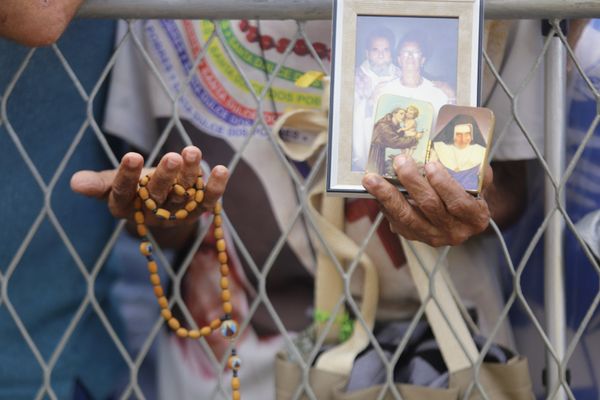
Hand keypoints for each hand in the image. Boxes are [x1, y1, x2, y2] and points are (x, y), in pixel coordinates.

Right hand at [70, 146, 228, 226]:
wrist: (157, 206)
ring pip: (184, 194)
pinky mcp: (198, 210)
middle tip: (172, 157)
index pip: (124, 192)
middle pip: (158, 195)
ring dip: (190, 174)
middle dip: (165, 176)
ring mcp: (177, 212)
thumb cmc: (130, 188)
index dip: (127, 176)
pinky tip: (222, 169)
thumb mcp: (111, 184)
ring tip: (193, 151)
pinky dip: (216, 186)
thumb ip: (97, 184)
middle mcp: (152, 212)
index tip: (132, 156)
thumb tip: (75, 183)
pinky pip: (208, 200)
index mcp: (126, 206)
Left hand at [362, 155, 491, 246]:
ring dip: (388, 196)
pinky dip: (385, 204)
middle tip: (400, 161)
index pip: (459, 203)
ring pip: (407, 217)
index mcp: (476, 217)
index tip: (430, 165)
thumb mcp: (478, 179)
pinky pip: (396, 221)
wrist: (460, 213)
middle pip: (430, 207)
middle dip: (412, 182)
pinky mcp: (414, 236)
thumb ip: (471, 167)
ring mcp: (433, 237)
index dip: (444, 184)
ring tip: (372, 179)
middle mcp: (455, 232)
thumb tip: (456, 144)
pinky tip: (375, 190)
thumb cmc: (469, 191)